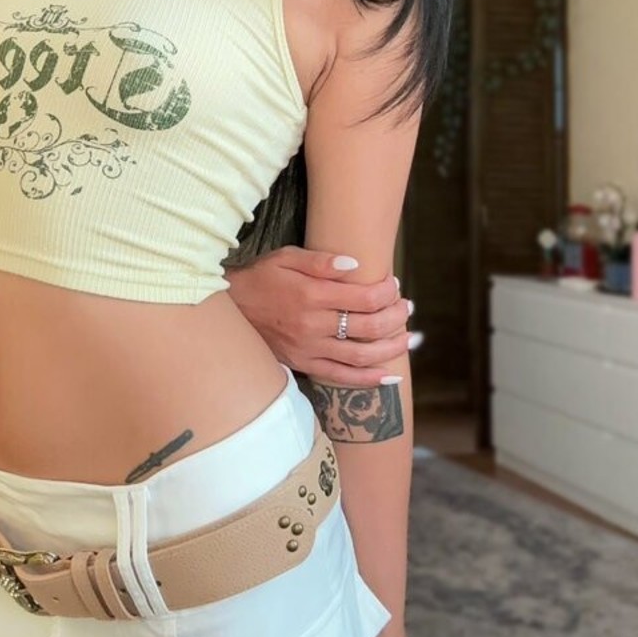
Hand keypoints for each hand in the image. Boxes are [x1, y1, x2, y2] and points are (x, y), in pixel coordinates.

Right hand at [225, 246, 414, 386]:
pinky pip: (341, 377)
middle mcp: (313, 325)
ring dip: (391, 348)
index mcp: (311, 295)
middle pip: (369, 327)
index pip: (364, 297)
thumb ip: (320, 261)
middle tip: (407, 308)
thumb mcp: (285, 258)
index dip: (386, 292)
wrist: (229, 309)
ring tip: (408, 338)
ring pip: (361, 355)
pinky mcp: (304, 364)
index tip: (393, 285)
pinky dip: (369, 378)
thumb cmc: (261, 278)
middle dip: (396, 317)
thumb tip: (356, 265)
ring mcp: (309, 349)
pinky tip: (389, 375)